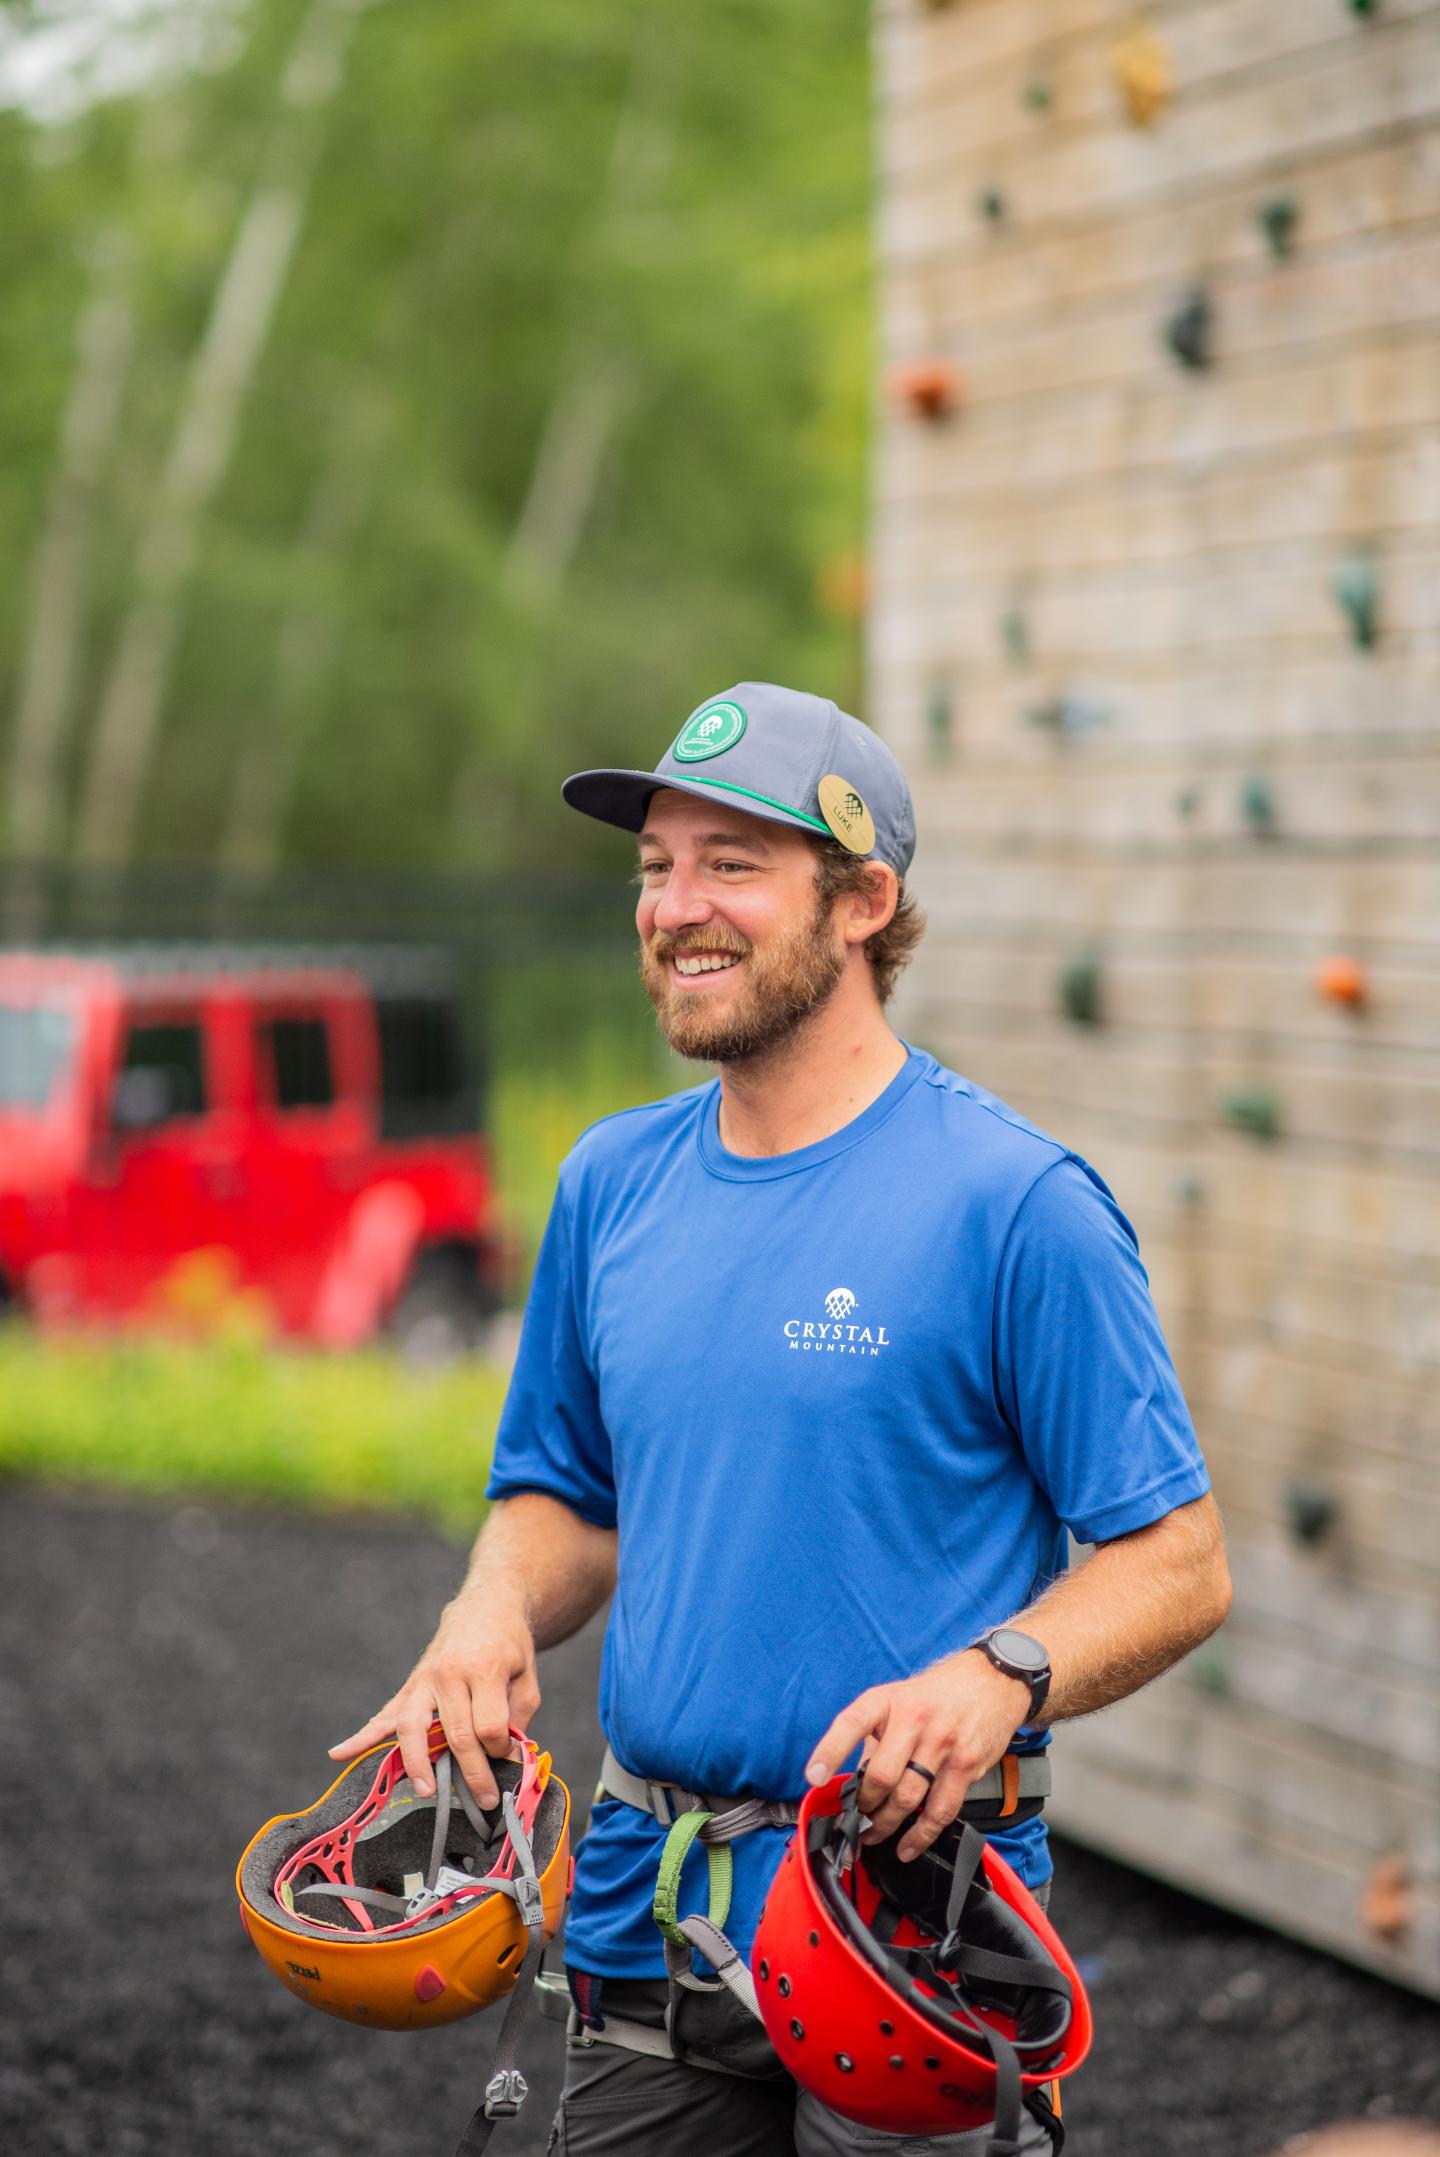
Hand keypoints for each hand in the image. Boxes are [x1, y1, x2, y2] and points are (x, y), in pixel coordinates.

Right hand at [328, 1589, 540, 1807]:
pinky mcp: (411, 1685)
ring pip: (413, 1727)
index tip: (508, 1755)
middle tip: (486, 1800)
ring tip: (425, 1790)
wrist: (485, 1608)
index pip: (488, 1725)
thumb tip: (507, 1759)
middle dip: (471, 1773)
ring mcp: (425, 1680)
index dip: (500, 1749)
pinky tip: (339, 1753)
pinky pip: (385, 1715)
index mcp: (484, 1668)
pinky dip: (361, 1736)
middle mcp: (450, 1674)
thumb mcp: (526, 1678)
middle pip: (455, 1734)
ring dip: (417, 1763)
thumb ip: (517, 1718)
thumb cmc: (510, 1647)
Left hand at [804, 1649, 1030, 1862]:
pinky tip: (907, 1847)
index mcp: (888, 1700)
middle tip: (858, 1820)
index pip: (852, 1723)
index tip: (813, 1777)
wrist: (991, 1681)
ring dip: (886, 1825)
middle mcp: (913, 1718)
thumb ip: (876, 1737)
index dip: (830, 1750)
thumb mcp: (899, 1699)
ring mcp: (942, 1742)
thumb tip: (853, 1780)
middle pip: (880, 1775)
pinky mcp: (966, 1764)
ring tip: (874, 1835)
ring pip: (907, 1797)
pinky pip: (940, 1809)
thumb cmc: (937, 1695)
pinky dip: (920, 1836)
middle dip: (865, 1806)